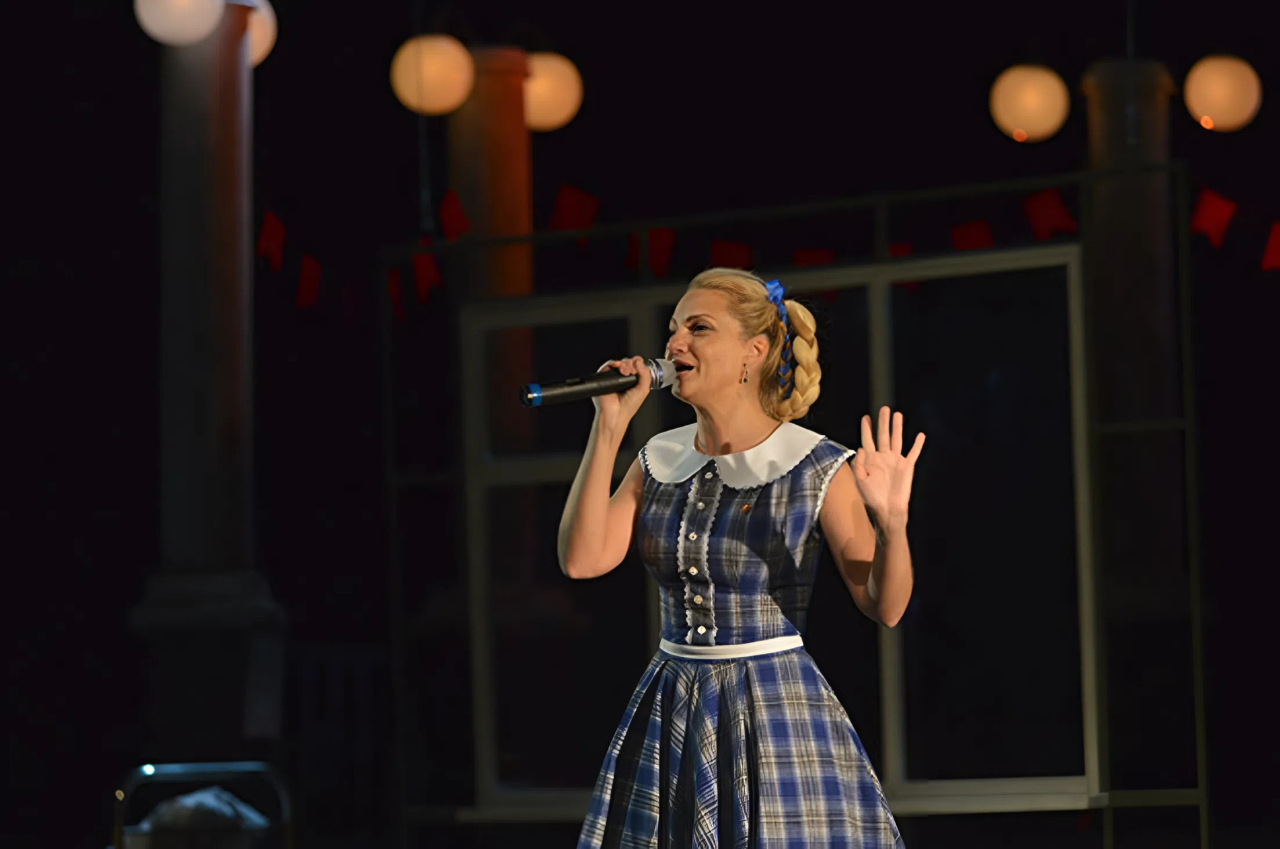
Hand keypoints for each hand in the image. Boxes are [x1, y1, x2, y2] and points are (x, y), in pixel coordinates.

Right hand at [592, 356, 651, 432]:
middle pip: (629, 362)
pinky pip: (609, 364)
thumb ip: (646, 374)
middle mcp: (625, 378)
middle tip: (632, 372)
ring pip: (620, 362)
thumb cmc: (628, 406)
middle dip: (632, 364)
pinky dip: (614, 363)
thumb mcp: (644, 390)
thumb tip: (639, 361)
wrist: (616, 413)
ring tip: (626, 372)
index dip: (639, 363)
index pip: (638, 365)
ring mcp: (615, 377)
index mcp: (635, 380)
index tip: (639, 368)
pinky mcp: (605, 376)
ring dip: (624, 363)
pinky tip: (618, 368)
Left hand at [854, 406, 924, 529]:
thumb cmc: (872, 498)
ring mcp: (896, 461)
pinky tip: (920, 435)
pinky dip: (917, 444)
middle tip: (883, 408)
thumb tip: (860, 448)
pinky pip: (913, 452)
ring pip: (897, 439)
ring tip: (897, 415)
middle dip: (883, 422)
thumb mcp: (860, 481)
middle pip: (883, 435)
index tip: (865, 417)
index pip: (868, 440)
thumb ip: (859, 464)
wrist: (888, 510)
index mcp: (871, 460)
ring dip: (897, 428)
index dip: (866, 428)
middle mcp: (883, 457)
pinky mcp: (907, 466)